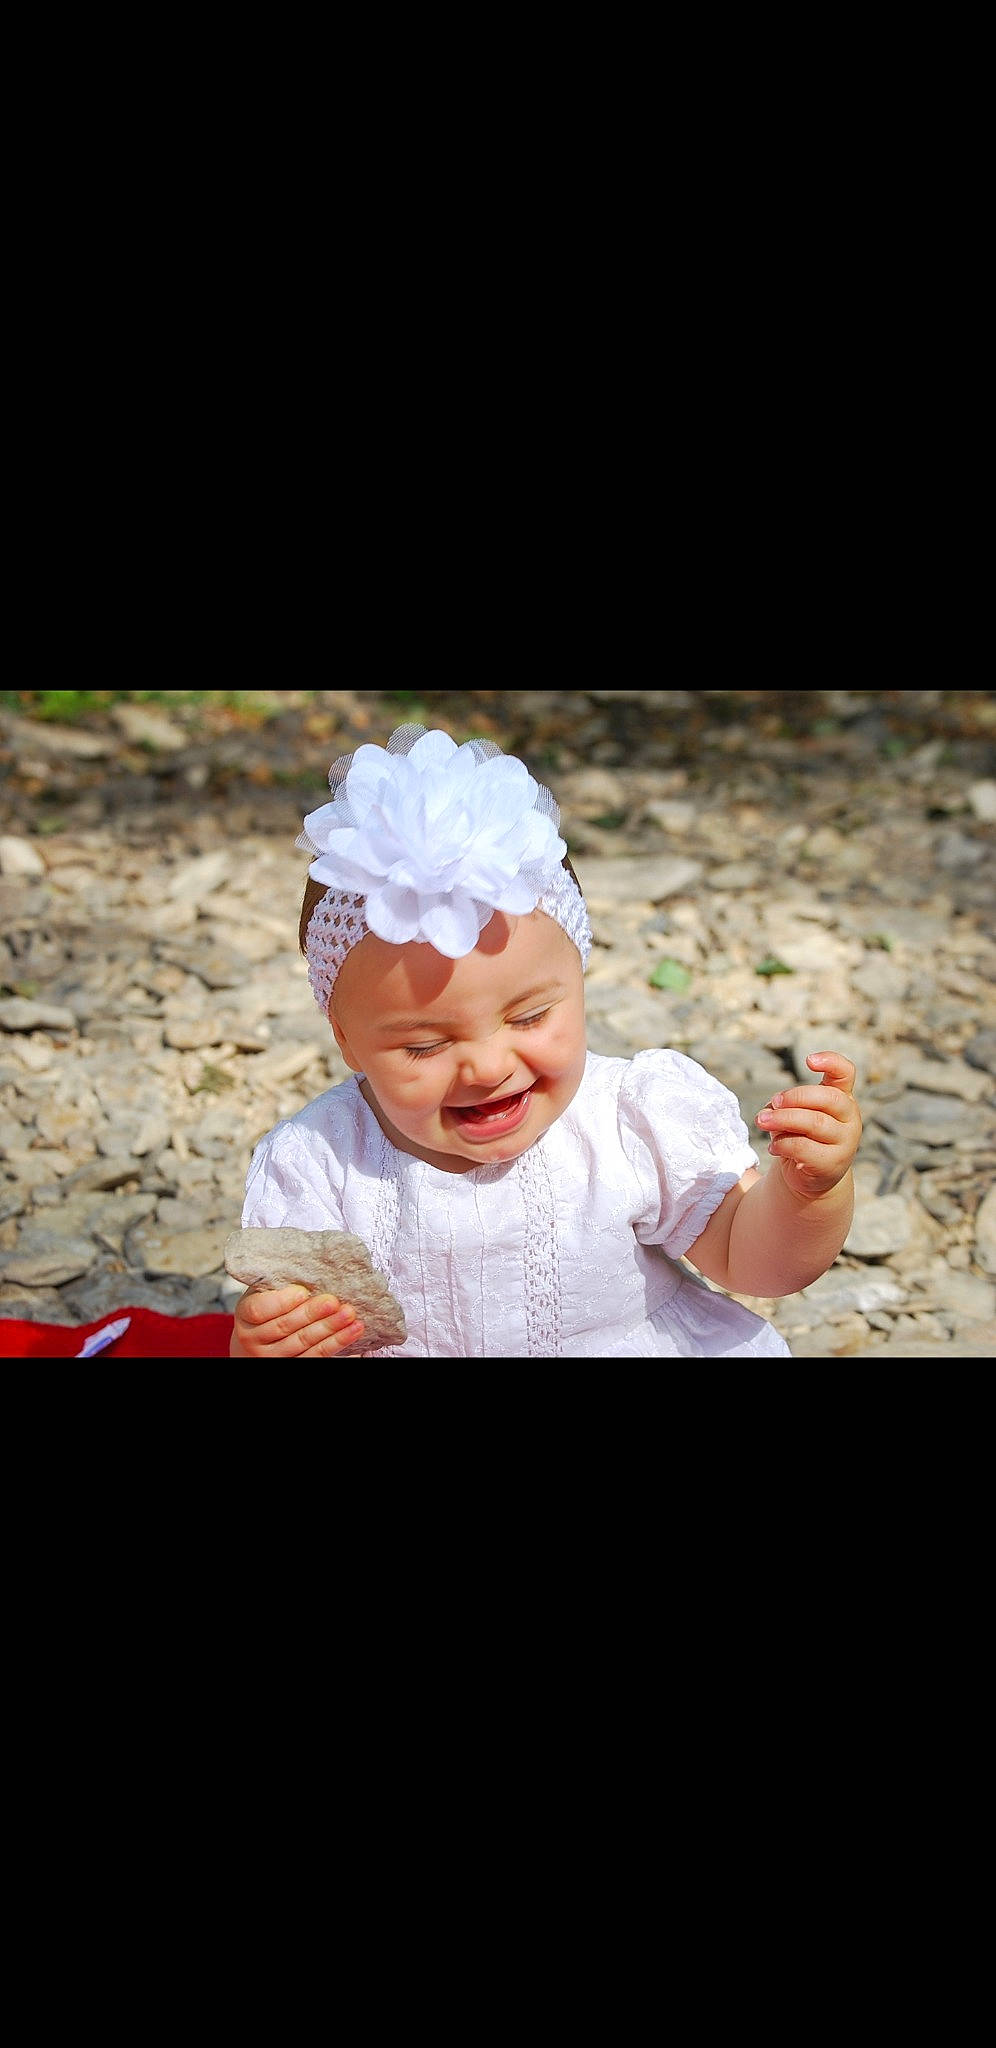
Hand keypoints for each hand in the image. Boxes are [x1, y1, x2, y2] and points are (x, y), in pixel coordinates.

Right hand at [230, 1284, 364, 1357]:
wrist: (258, 1340)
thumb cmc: (267, 1306)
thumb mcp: (265, 1291)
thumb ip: (281, 1282)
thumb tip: (313, 1264)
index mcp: (245, 1315)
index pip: (260, 1310)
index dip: (282, 1302)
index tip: (302, 1292)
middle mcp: (254, 1340)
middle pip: (285, 1327)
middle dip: (312, 1314)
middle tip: (333, 1301)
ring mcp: (272, 1357)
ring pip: (303, 1343)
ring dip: (330, 1329)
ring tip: (349, 1315)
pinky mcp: (292, 1365)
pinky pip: (316, 1356)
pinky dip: (337, 1343)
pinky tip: (353, 1331)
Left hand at [755, 1050, 861, 1199]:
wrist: (809, 1177)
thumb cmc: (800, 1136)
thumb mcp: (793, 1114)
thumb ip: (784, 1106)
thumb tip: (771, 1112)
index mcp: (841, 1097)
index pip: (845, 1073)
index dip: (831, 1061)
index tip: (808, 1060)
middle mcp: (849, 1117)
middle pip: (828, 1098)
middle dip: (796, 1097)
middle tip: (773, 1102)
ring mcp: (846, 1141)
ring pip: (815, 1123)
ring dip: (782, 1120)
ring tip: (761, 1122)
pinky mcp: (833, 1163)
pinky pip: (805, 1148)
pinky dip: (783, 1144)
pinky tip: (773, 1147)